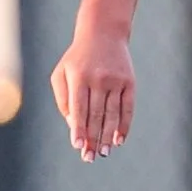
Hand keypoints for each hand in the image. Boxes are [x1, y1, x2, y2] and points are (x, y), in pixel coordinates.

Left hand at [51, 26, 133, 162]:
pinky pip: (128, 108)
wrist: (103, 33)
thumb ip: (63, 99)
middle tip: (89, 157)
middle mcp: (98, 78)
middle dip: (92, 138)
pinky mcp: (130, 82)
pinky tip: (119, 140)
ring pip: (112, 114)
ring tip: (103, 152)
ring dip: (108, 136)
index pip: (79, 108)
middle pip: (96, 115)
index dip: (79, 128)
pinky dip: (124, 125)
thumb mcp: (62, 73)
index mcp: (79, 77)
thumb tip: (73, 125)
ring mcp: (116, 80)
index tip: (78, 146)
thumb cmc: (77, 59)